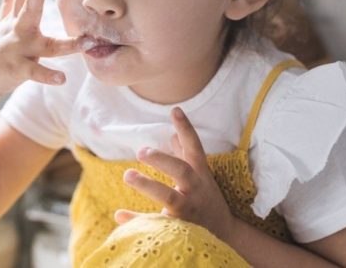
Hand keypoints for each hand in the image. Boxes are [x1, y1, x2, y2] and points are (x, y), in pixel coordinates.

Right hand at [0, 0, 82, 98]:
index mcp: (15, 20)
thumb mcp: (0, 25)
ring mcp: (19, 51)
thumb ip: (9, 2)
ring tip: (85, 42)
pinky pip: (37, 73)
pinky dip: (49, 76)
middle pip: (29, 9)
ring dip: (66, 45)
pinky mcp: (19, 70)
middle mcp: (18, 32)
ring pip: (46, 46)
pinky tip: (62, 78)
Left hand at [115, 107, 235, 242]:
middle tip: (141, 151)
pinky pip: (156, 226)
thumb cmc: (207, 198)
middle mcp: (196, 190)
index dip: (186, 128)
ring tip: (128, 174)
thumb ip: (185, 155)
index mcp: (200, 174)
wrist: (226, 236)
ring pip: (170, 198)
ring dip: (148, 185)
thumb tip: (172, 134)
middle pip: (182, 171)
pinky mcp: (179, 229)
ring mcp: (188, 211)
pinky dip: (137, 220)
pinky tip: (119, 213)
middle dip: (162, 160)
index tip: (174, 110)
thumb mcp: (200, 175)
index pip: (194, 147)